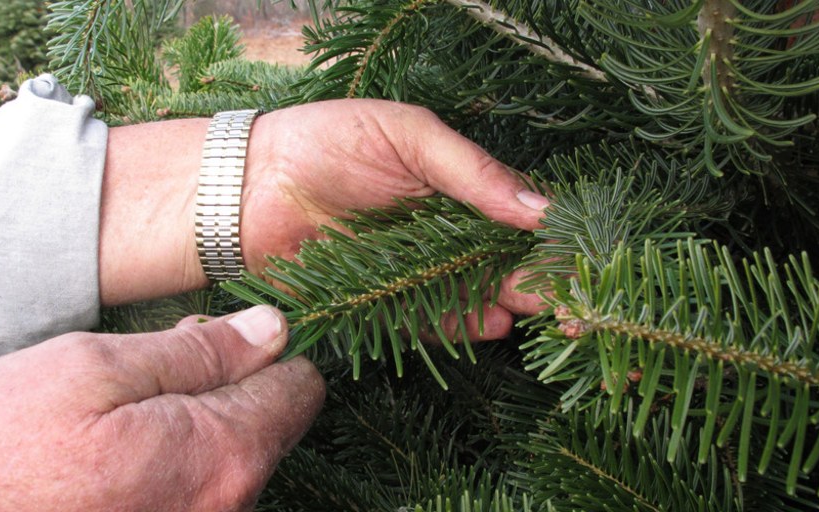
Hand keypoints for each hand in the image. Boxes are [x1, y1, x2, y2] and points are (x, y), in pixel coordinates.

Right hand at [0, 306, 323, 511]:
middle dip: (225, 382)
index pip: (298, 387)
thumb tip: (272, 329)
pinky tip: (118, 449)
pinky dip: (172, 460)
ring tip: (123, 407)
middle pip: (267, 424)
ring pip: (229, 456)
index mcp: (221, 455)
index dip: (267, 346)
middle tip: (153, 362)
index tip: (221, 331)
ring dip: (194, 420)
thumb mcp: (92, 369)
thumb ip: (196, 352)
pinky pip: (196, 490)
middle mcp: (226, 507)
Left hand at [243, 100, 550, 336]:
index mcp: (448, 187)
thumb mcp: (408, 136)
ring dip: (502, 302)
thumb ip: (471, 171)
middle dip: (530, 275)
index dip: (541, 233)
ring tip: (533, 309)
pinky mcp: (380, 303)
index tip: (572, 249)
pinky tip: (489, 324)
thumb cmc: (325, 142)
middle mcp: (435, 233)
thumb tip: (540, 206)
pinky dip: (456, 326)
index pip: (509, 214)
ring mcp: (408, 271)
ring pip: (467, 292)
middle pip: (494, 259)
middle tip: (563, 291)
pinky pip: (425, 320)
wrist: (246, 185)